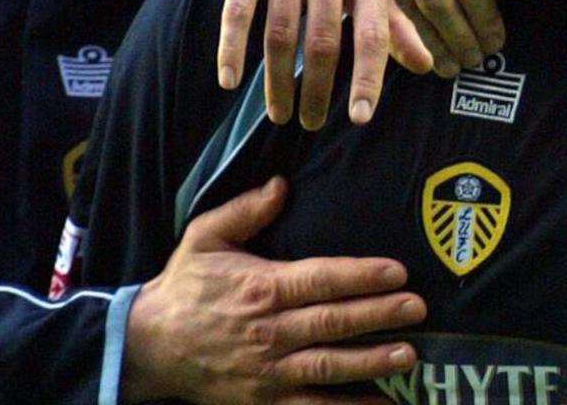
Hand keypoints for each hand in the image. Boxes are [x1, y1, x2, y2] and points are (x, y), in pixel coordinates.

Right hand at [122, 177, 425, 403]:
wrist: (148, 347)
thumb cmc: (184, 287)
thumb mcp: (204, 237)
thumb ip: (245, 209)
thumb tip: (283, 183)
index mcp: (260, 288)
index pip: (321, 280)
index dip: (361, 276)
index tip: (397, 271)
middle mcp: (268, 332)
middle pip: (332, 323)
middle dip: (379, 315)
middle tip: (418, 308)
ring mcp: (268, 371)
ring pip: (328, 367)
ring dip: (371, 362)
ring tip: (409, 355)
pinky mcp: (265, 399)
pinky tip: (381, 403)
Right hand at [220, 0, 431, 129]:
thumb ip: (393, 19)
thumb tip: (426, 66)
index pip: (373, 31)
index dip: (369, 76)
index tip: (360, 117)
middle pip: (322, 39)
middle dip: (317, 89)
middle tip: (312, 124)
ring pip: (279, 31)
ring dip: (277, 80)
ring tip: (279, 113)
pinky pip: (238, 8)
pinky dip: (232, 48)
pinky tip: (230, 80)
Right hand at [349, 0, 530, 79]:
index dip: (487, 18)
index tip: (498, 43)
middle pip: (441, 0)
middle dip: (462, 36)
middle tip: (478, 61)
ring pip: (410, 7)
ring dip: (433, 42)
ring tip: (452, 66)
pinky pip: (379, 1)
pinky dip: (397, 33)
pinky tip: (414, 55)